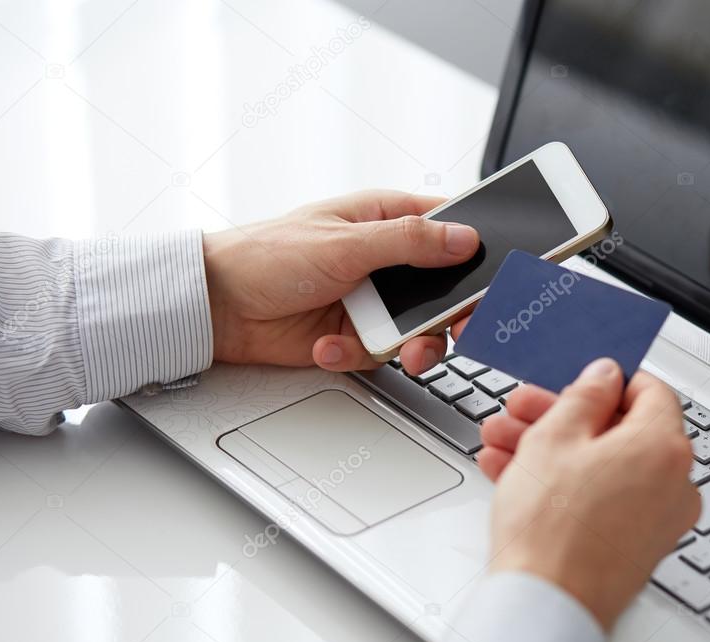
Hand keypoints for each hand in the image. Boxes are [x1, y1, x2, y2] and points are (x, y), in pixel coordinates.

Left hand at [202, 191, 479, 375]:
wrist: (217, 307)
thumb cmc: (266, 256)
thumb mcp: (345, 244)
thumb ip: (409, 242)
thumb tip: (464, 238)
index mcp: (386, 220)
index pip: (449, 229)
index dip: (476, 251)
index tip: (492, 278)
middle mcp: (385, 260)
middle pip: (444, 289)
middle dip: (449, 314)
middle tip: (452, 328)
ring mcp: (372, 300)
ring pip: (420, 330)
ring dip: (409, 344)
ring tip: (395, 349)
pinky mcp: (356, 335)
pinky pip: (381, 353)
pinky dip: (355, 354)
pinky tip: (327, 344)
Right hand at [478, 358, 700, 629]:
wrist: (546, 606)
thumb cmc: (552, 530)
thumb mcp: (556, 438)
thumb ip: (584, 396)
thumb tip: (603, 377)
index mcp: (665, 448)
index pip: (650, 391)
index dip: (606, 381)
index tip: (577, 383)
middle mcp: (674, 484)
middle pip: (619, 430)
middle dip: (562, 417)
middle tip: (523, 413)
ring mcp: (658, 520)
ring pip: (603, 465)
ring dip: (552, 449)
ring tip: (504, 445)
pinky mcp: (636, 546)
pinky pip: (603, 498)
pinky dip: (566, 483)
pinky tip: (516, 477)